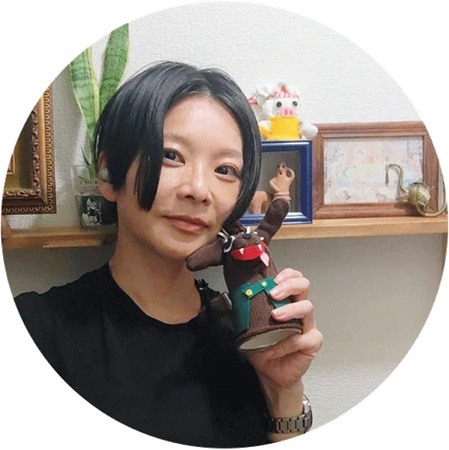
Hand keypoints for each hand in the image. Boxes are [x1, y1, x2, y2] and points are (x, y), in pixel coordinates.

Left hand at [245, 268, 322, 415]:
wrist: (269, 372)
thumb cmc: (261, 346)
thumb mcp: (249, 324)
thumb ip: (246, 308)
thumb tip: (233, 294)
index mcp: (286, 300)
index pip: (293, 278)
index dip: (287, 274)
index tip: (274, 278)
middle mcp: (299, 309)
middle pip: (304, 286)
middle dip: (289, 285)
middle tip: (273, 293)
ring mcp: (308, 325)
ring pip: (307, 308)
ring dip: (290, 310)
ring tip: (275, 316)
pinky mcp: (311, 343)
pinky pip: (304, 338)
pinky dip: (286, 343)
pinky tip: (273, 349)